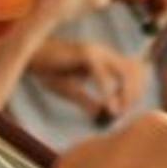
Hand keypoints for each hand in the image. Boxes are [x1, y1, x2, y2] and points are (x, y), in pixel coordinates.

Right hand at [29, 39, 150, 119]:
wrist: (31, 56)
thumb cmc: (50, 71)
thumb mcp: (71, 90)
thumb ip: (87, 101)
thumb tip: (100, 116)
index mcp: (105, 58)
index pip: (134, 71)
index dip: (135, 91)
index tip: (124, 110)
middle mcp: (105, 52)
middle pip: (136, 70)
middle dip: (134, 93)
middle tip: (121, 113)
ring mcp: (97, 51)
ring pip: (125, 71)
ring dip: (125, 93)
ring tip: (116, 111)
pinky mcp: (85, 54)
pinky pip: (103, 75)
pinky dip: (108, 92)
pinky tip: (106, 107)